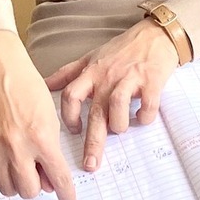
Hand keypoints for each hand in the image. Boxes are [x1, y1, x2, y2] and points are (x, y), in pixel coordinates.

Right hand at [0, 30, 75, 199]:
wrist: (1, 73)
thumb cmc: (27, 90)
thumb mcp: (51, 118)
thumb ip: (50, 151)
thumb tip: (48, 179)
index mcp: (41, 138)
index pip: (57, 177)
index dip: (65, 193)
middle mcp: (17, 147)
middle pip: (29, 190)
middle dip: (38, 187)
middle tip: (39, 177)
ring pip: (8, 189)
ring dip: (17, 185)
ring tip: (20, 172)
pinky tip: (3, 173)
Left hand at [44, 21, 178, 174]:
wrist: (155, 35)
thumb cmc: (121, 49)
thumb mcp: (90, 57)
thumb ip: (68, 74)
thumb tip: (44, 85)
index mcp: (91, 73)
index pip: (71, 95)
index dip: (69, 116)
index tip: (73, 131)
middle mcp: (107, 77)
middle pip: (94, 113)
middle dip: (92, 142)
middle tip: (90, 164)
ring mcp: (130, 79)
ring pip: (118, 108)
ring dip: (119, 125)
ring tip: (120, 129)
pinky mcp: (152, 81)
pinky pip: (147, 105)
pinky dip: (145, 117)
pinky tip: (142, 118)